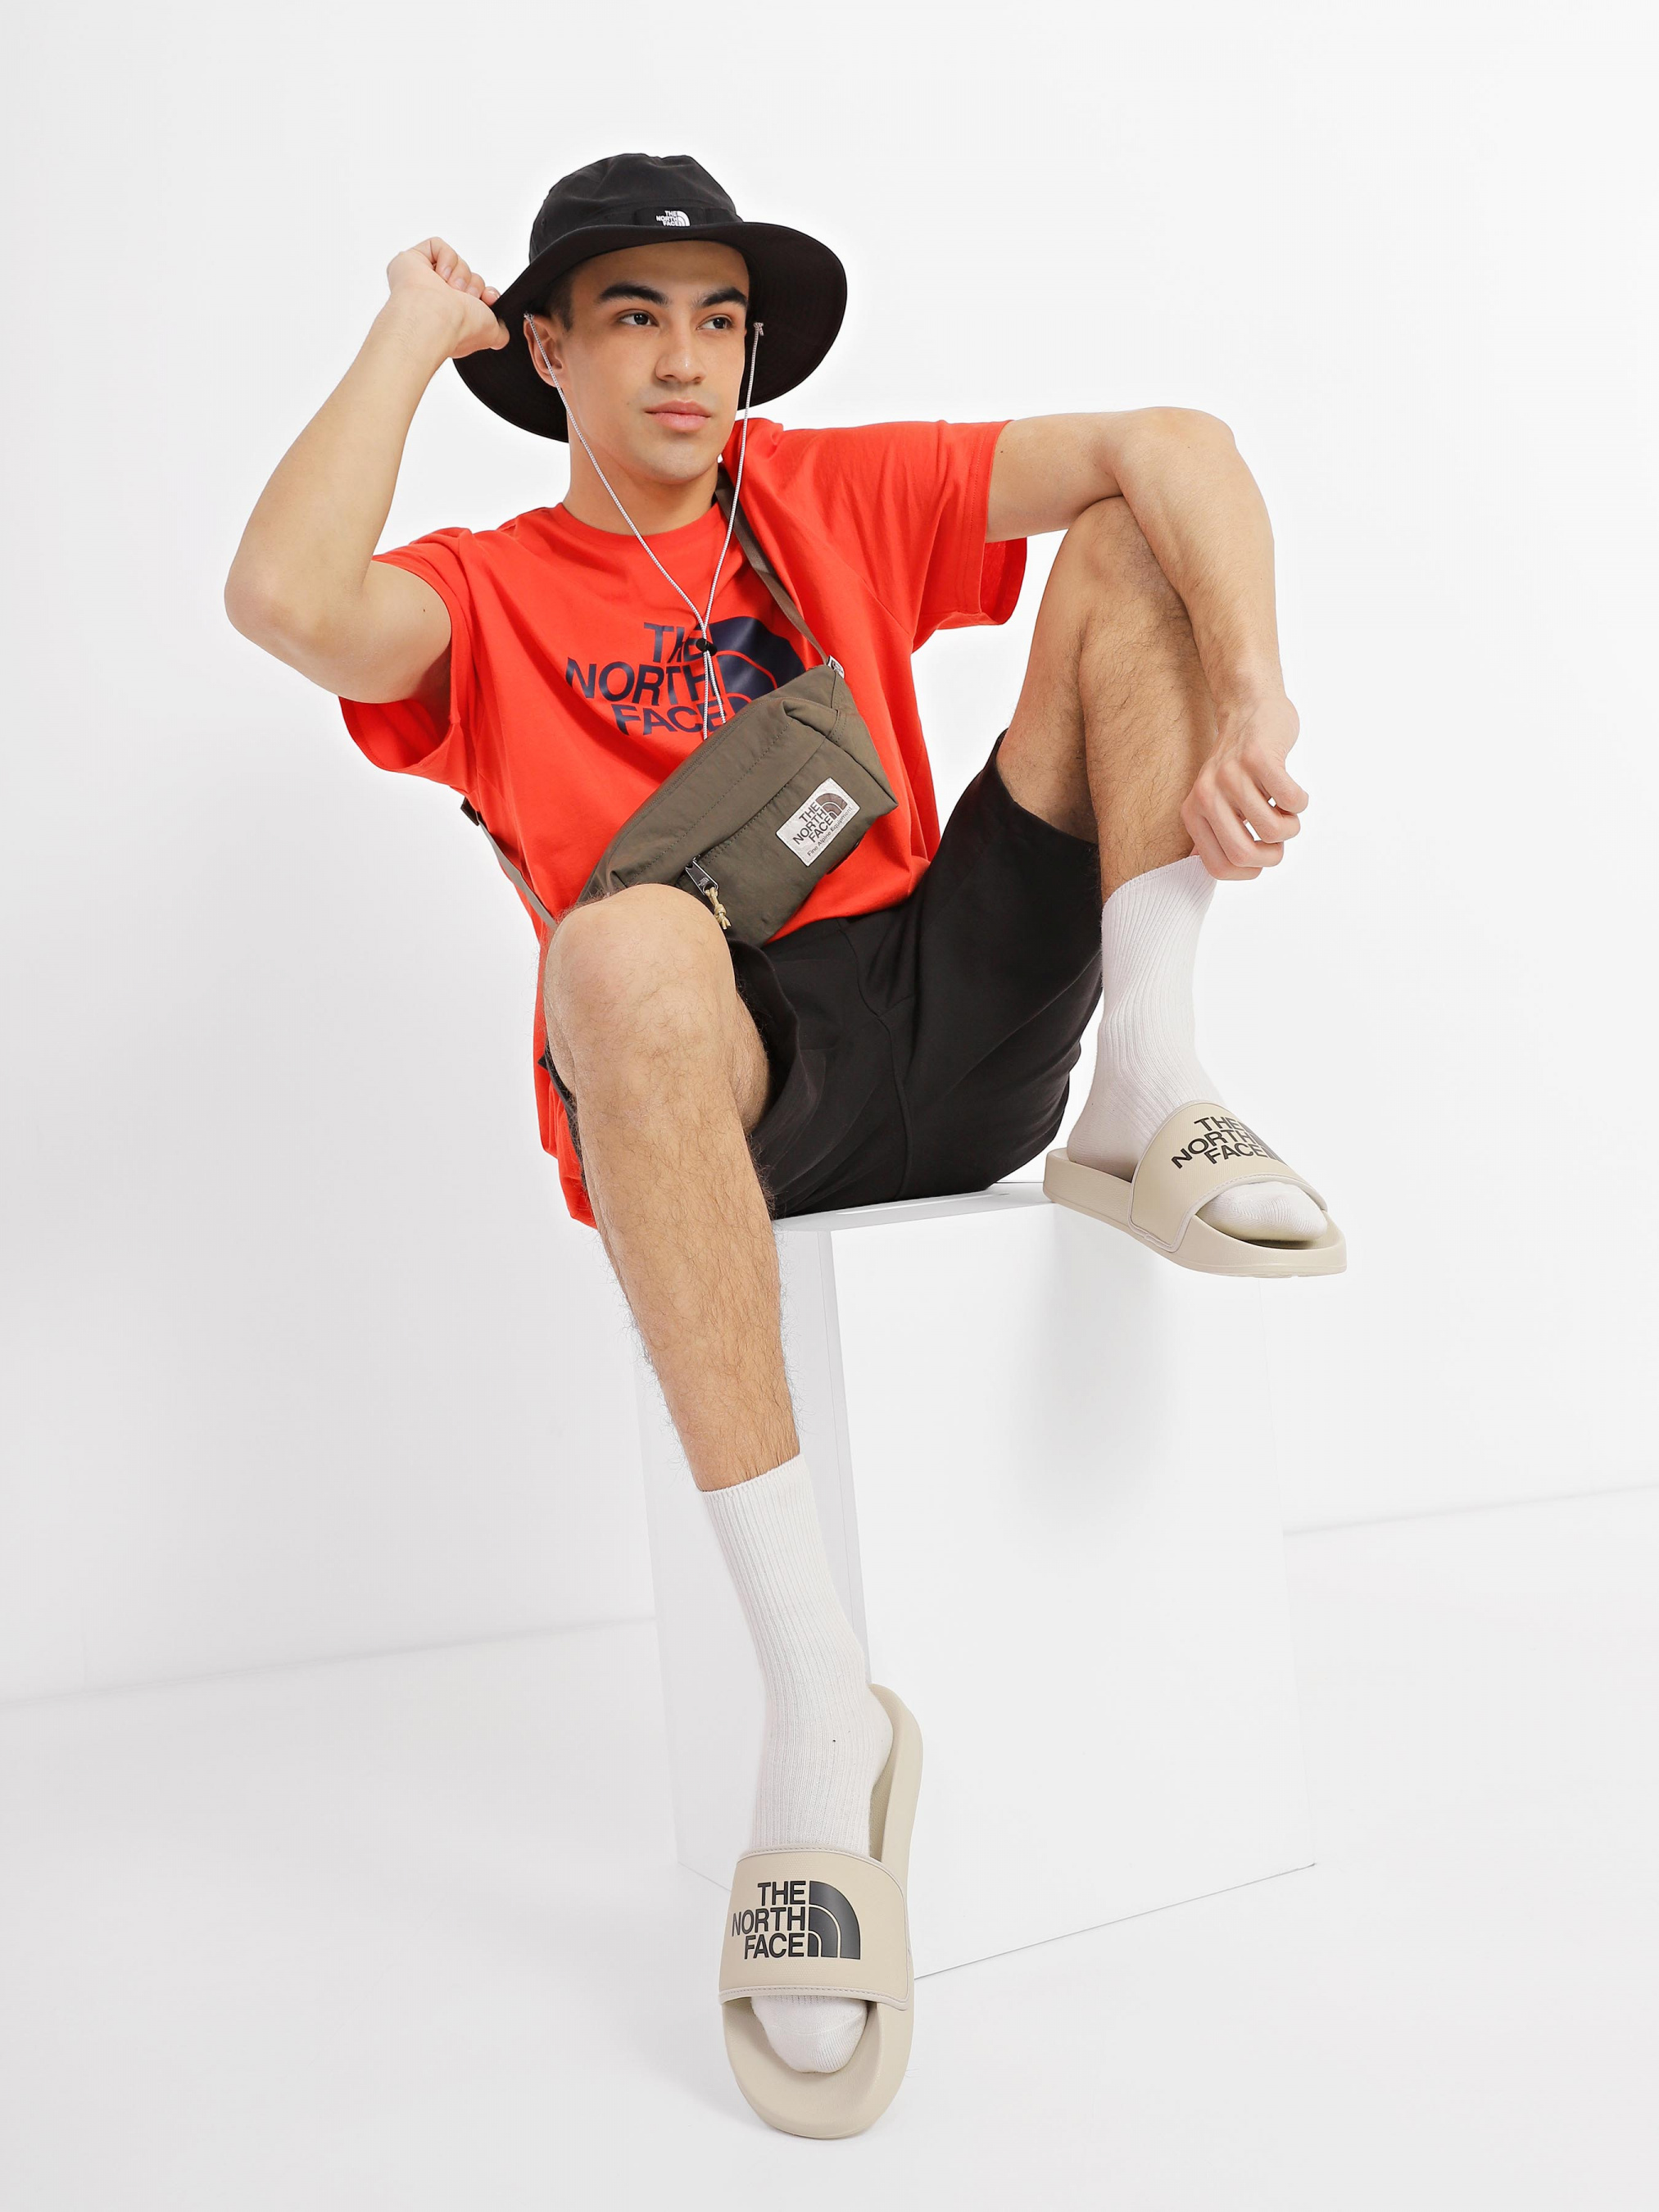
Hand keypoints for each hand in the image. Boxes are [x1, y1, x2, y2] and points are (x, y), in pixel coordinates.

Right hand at [384, 237, 508, 358]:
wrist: (436, 318)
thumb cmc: (459, 327)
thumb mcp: (491, 335)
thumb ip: (500, 333)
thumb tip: (501, 335)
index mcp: (452, 315)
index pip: (472, 293)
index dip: (483, 293)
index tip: (488, 299)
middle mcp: (436, 298)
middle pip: (467, 276)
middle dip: (473, 284)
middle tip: (465, 297)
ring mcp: (422, 279)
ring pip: (456, 262)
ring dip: (460, 274)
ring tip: (450, 289)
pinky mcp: (411, 260)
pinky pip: (437, 245)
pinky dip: (445, 258)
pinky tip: (440, 276)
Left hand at [1180, 691, 1308, 879]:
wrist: (1250, 708)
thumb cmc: (1240, 764)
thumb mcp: (1215, 799)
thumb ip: (1211, 833)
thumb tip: (1202, 868)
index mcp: (1194, 813)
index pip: (1219, 868)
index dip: (1248, 871)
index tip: (1261, 854)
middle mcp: (1207, 795)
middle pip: (1244, 855)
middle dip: (1272, 856)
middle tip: (1280, 837)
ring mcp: (1231, 775)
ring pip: (1274, 831)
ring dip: (1291, 825)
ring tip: (1285, 807)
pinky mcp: (1259, 757)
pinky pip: (1291, 801)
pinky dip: (1300, 802)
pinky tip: (1292, 790)